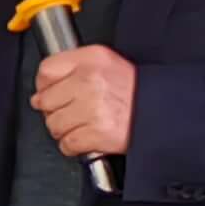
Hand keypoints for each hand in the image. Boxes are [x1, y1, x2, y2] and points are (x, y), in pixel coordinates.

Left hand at [31, 44, 138, 161]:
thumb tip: (44, 86)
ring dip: (63, 130)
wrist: (160, 111)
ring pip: (54, 124)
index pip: (46, 70)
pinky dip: (72, 146)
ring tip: (78, 125)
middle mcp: (90, 81)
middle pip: (45, 100)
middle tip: (68, 112)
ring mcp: (92, 108)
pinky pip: (67, 143)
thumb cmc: (134, 90)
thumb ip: (75, 65)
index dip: (44, 86)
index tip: (49, 93)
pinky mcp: (97, 132)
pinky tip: (84, 138)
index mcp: (91, 60)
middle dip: (53, 110)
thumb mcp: (106, 62)